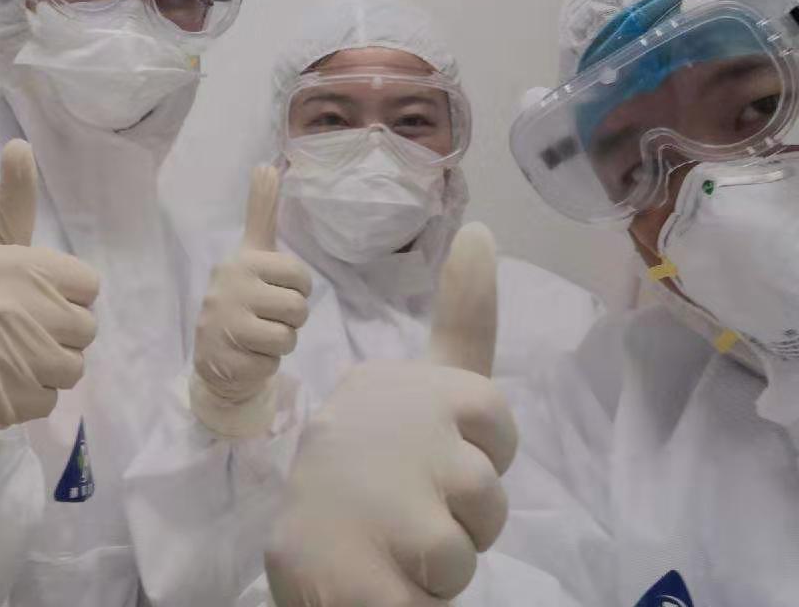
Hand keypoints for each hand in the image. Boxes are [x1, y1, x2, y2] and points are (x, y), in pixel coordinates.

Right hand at [0, 140, 99, 447]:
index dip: (66, 296)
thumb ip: (15, 199)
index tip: (33, 299)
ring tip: (13, 357)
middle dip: (59, 334)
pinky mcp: (13, 398)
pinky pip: (53, 399)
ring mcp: (17, 355)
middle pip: (87, 329)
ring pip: (75, 367)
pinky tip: (3, 383)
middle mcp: (19, 306)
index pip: (89, 286)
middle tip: (20, 331)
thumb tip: (19, 144)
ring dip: (48, 369)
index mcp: (21, 266)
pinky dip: (32, 398)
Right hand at [190, 166, 311, 436]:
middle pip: (298, 309)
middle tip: (267, 317)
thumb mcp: (252, 252)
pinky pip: (272, 363)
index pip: (300, 277)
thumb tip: (267, 164)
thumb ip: (260, 211)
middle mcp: (230, 290)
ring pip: (287, 337)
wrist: (215, 355)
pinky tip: (246, 355)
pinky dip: (266, 363)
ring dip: (280, 342)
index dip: (296, 289)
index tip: (275, 290)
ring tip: (258, 337)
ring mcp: (225, 326)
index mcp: (242, 263)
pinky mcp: (228, 360)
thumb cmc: (242, 298)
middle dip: (291, 319)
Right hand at [265, 222, 516, 605]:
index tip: (438, 447)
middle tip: (415, 512)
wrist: (307, 563)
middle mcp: (373, 428)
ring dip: (445, 563)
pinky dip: (422, 598)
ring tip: (396, 549)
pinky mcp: (358, 575)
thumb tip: (484, 229)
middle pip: (488, 486)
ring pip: (466, 546)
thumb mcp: (426, 388)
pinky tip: (387, 580)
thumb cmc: (373, 472)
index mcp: (387, 384)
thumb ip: (463, 319)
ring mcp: (366, 499)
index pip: (491, 414)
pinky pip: (441, 592)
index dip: (482, 450)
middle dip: (470, 516)